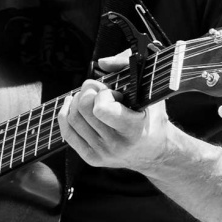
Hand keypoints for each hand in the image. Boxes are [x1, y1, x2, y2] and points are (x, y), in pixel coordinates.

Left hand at [58, 52, 171, 172]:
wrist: (156, 151)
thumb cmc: (152, 117)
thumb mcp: (149, 90)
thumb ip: (127, 66)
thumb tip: (102, 63)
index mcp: (133, 129)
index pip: (101, 109)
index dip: (103, 94)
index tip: (115, 93)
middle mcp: (117, 145)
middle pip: (83, 109)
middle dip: (88, 92)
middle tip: (99, 90)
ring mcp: (103, 153)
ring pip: (73, 118)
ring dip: (77, 100)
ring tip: (89, 97)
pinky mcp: (92, 158)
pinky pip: (68, 133)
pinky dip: (65, 113)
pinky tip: (72, 104)